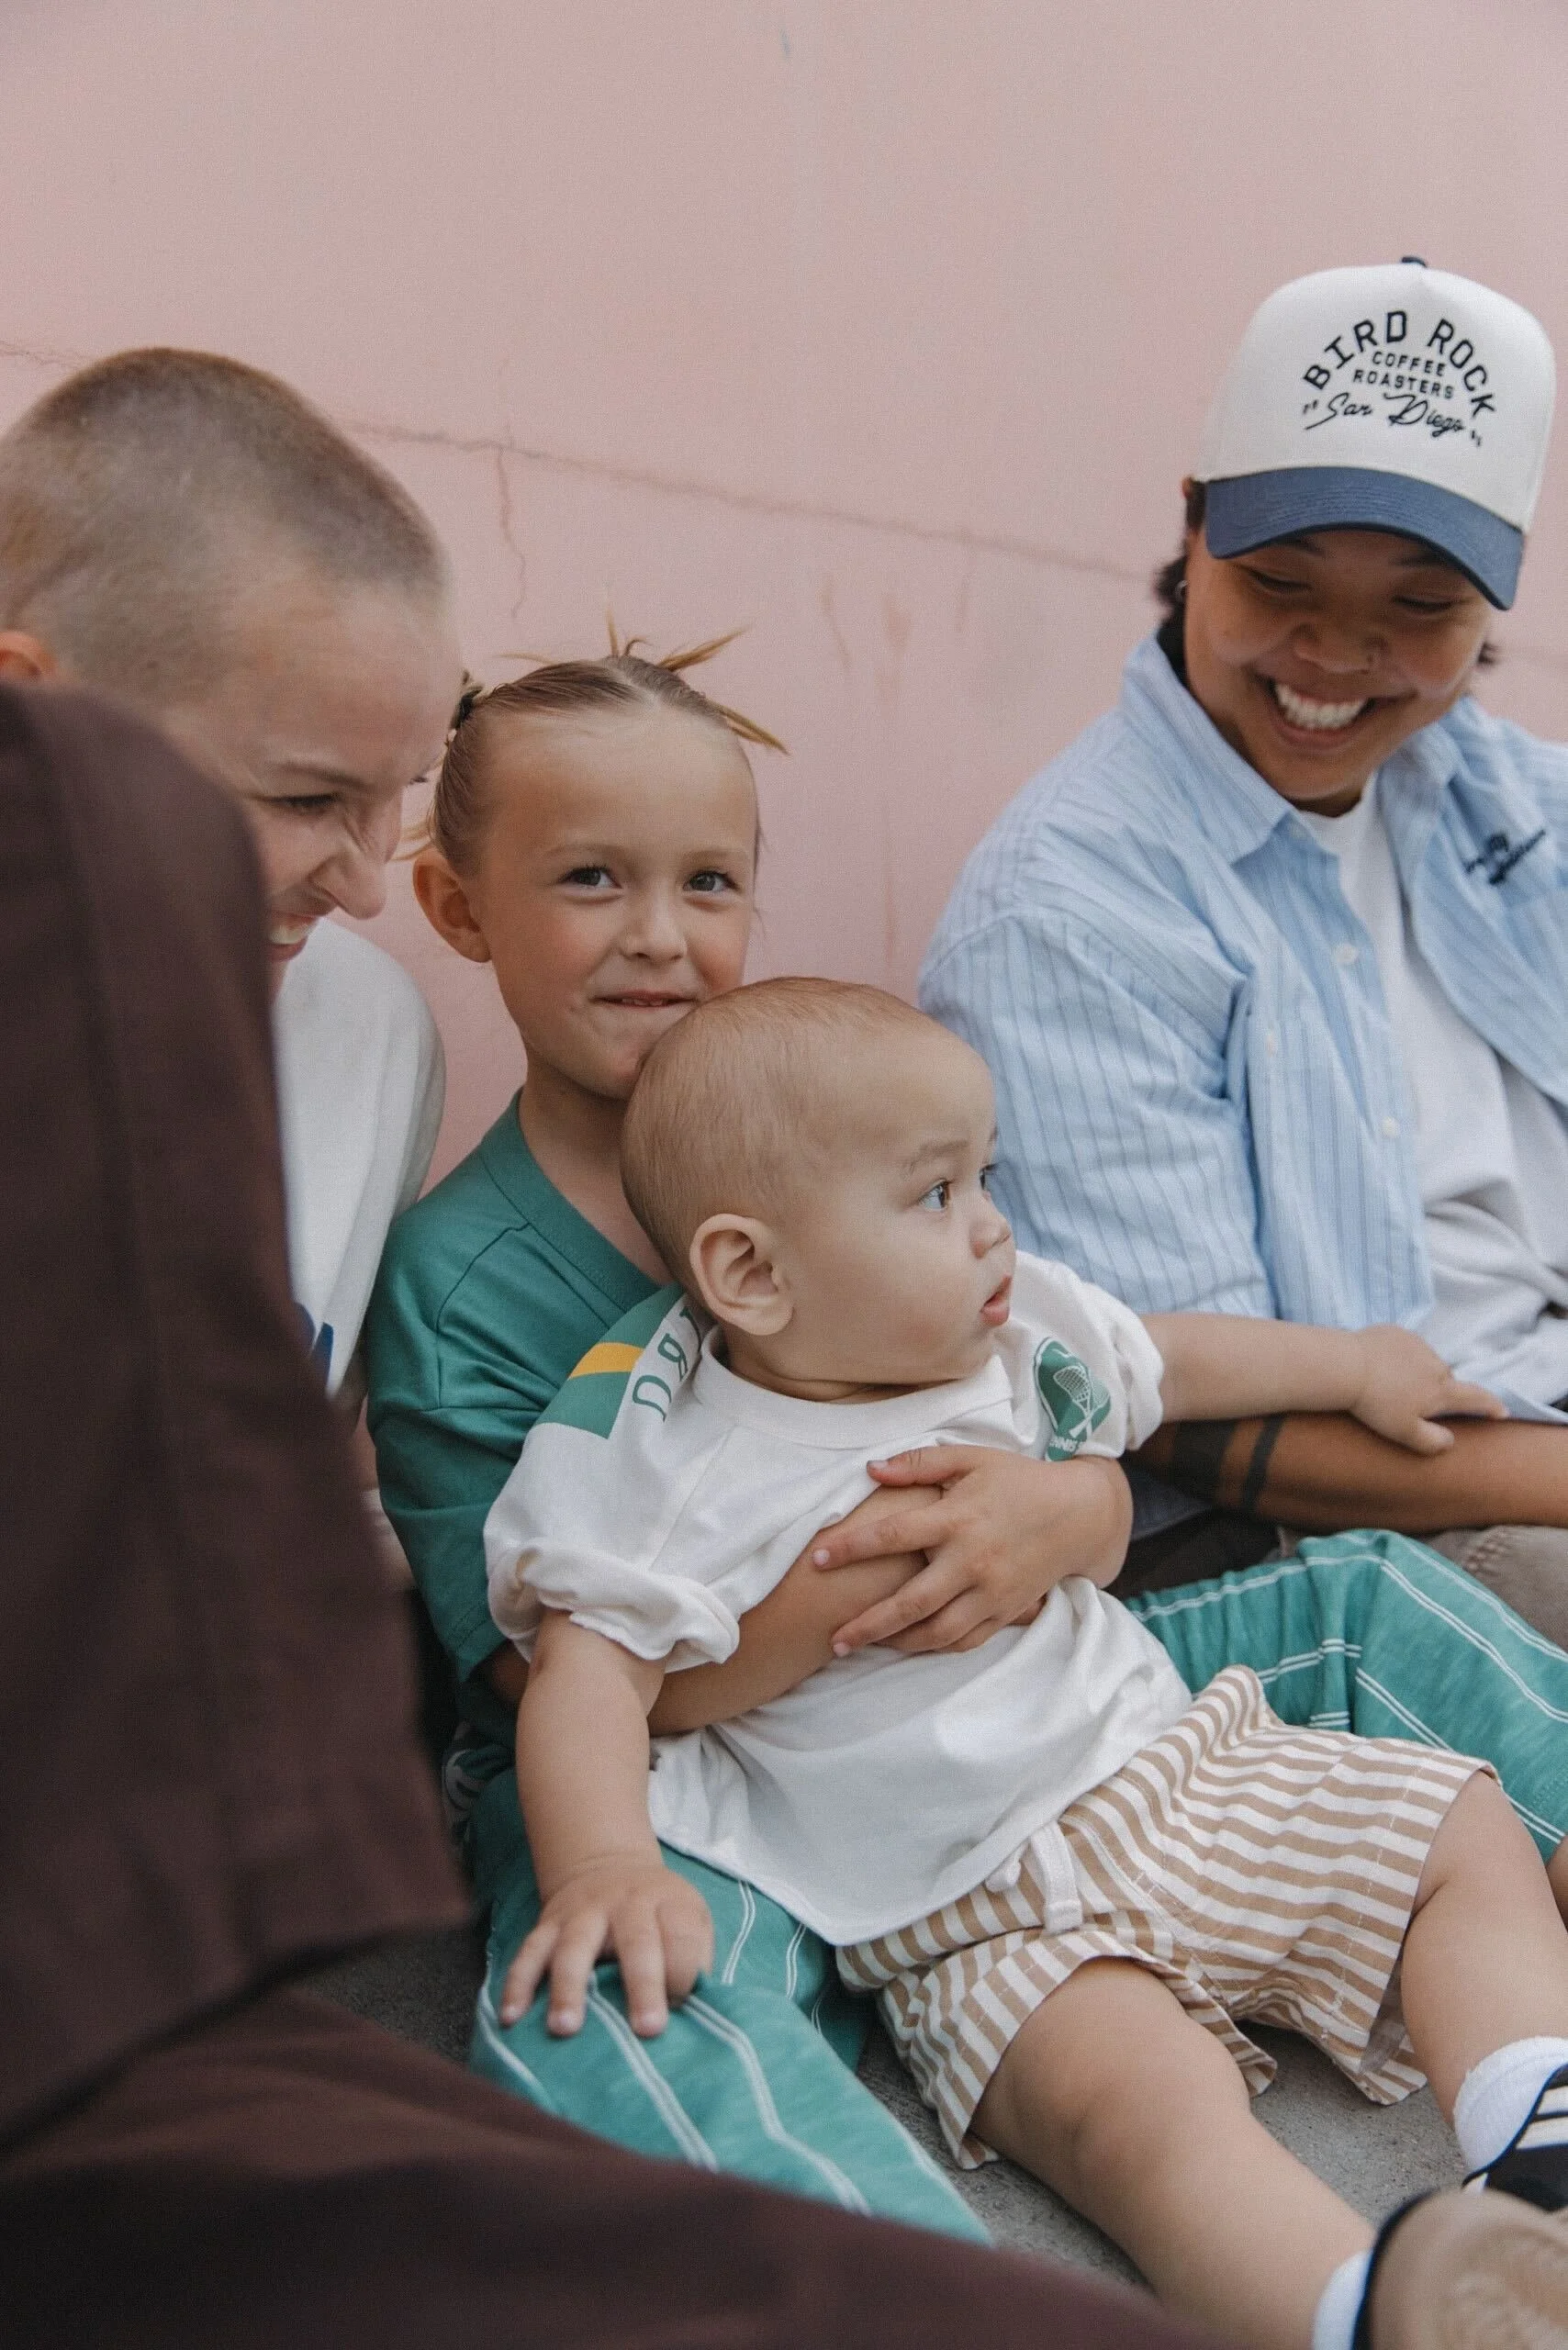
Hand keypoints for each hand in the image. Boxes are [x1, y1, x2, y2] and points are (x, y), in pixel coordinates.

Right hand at [498, 1852, 713, 2037]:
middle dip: (643, 1986)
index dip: (686, 1974)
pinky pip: (529, 1952)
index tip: (683, 2007)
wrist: (608, 1867)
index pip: (684, 1938)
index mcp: (669, 1904)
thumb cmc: (657, 1913)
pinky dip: (518, 1983)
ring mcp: (582, 1913)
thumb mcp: (690, 1920)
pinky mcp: (548, 1924)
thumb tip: (694, 2015)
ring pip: (574, 1947)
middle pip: (637, 1942)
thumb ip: (694, 1961)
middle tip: (646, 2030)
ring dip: (568, 1988)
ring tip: (564, 2028)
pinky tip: (512, 2016)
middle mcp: (627, 1904)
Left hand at [808, 1447, 1131, 1654]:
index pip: (892, 1536)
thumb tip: (870, 1469)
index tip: (816, 1559)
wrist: (1079, 1514)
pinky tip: (907, 1647)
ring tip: (860, 1646)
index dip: (851, 1548)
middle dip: (867, 1625)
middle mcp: (972, 1561)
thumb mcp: (971, 1459)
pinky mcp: (1006, 1611)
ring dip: (895, 1644)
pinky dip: (933, 1648)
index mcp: (957, 1519)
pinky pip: (965, 1640)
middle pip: (910, 1603)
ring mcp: (991, 1592)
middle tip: (831, 1639)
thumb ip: (919, 1464)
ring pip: (937, 1631)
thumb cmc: (1018, 1480)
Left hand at [1347, 1327, 1506, 1453]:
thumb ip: (1432, 1442)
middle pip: (1446, 1379)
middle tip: (1413, 1403)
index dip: (1491, 1406)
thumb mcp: (1404, 1434)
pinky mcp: (1397, 1332)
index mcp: (1442, 1390)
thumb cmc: (1375, 1405)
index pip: (1476, 1398)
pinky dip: (1400, 1357)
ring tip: (1390, 1385)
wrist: (1345, 1367)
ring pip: (1426, 1362)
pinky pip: (1406, 1347)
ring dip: (1418, 1372)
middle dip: (1438, 1390)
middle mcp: (1436, 1364)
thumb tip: (1450, 1441)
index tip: (1501, 1411)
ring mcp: (1417, 1344)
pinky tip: (1380, 1367)